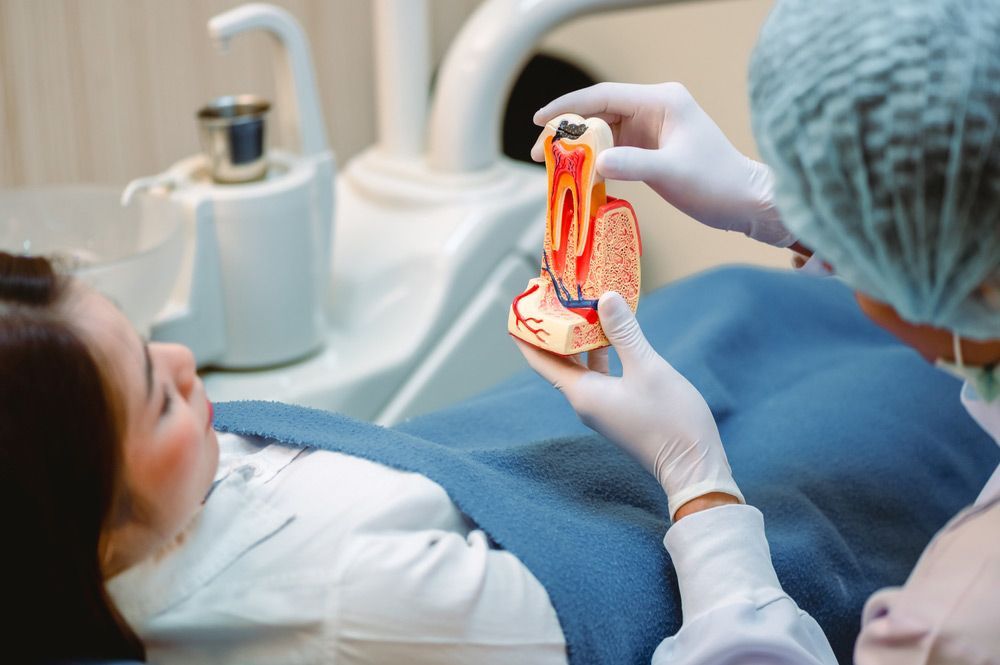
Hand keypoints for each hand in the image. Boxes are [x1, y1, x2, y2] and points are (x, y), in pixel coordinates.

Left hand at [514, 292, 743, 519]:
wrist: (693, 467)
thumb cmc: (670, 421)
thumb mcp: (648, 368)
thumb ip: (624, 333)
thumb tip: (604, 298)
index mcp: (582, 393)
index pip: (540, 360)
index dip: (527, 333)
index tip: (519, 306)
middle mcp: (585, 401)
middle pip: (557, 361)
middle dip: (553, 330)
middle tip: (552, 297)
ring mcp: (602, 407)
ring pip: (580, 367)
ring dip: (578, 340)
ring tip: (581, 308)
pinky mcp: (618, 409)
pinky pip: (598, 375)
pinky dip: (599, 353)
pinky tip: (611, 336)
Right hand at [532, 82, 793, 246]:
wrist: (746, 202)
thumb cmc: (717, 183)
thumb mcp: (671, 174)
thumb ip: (632, 165)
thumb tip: (595, 164)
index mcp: (662, 101)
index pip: (603, 95)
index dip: (568, 107)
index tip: (539, 121)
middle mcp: (656, 107)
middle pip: (599, 113)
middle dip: (568, 132)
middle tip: (539, 154)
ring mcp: (654, 128)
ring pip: (605, 132)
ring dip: (579, 149)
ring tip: (553, 168)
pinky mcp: (654, 148)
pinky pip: (615, 149)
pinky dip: (596, 162)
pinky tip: (579, 177)